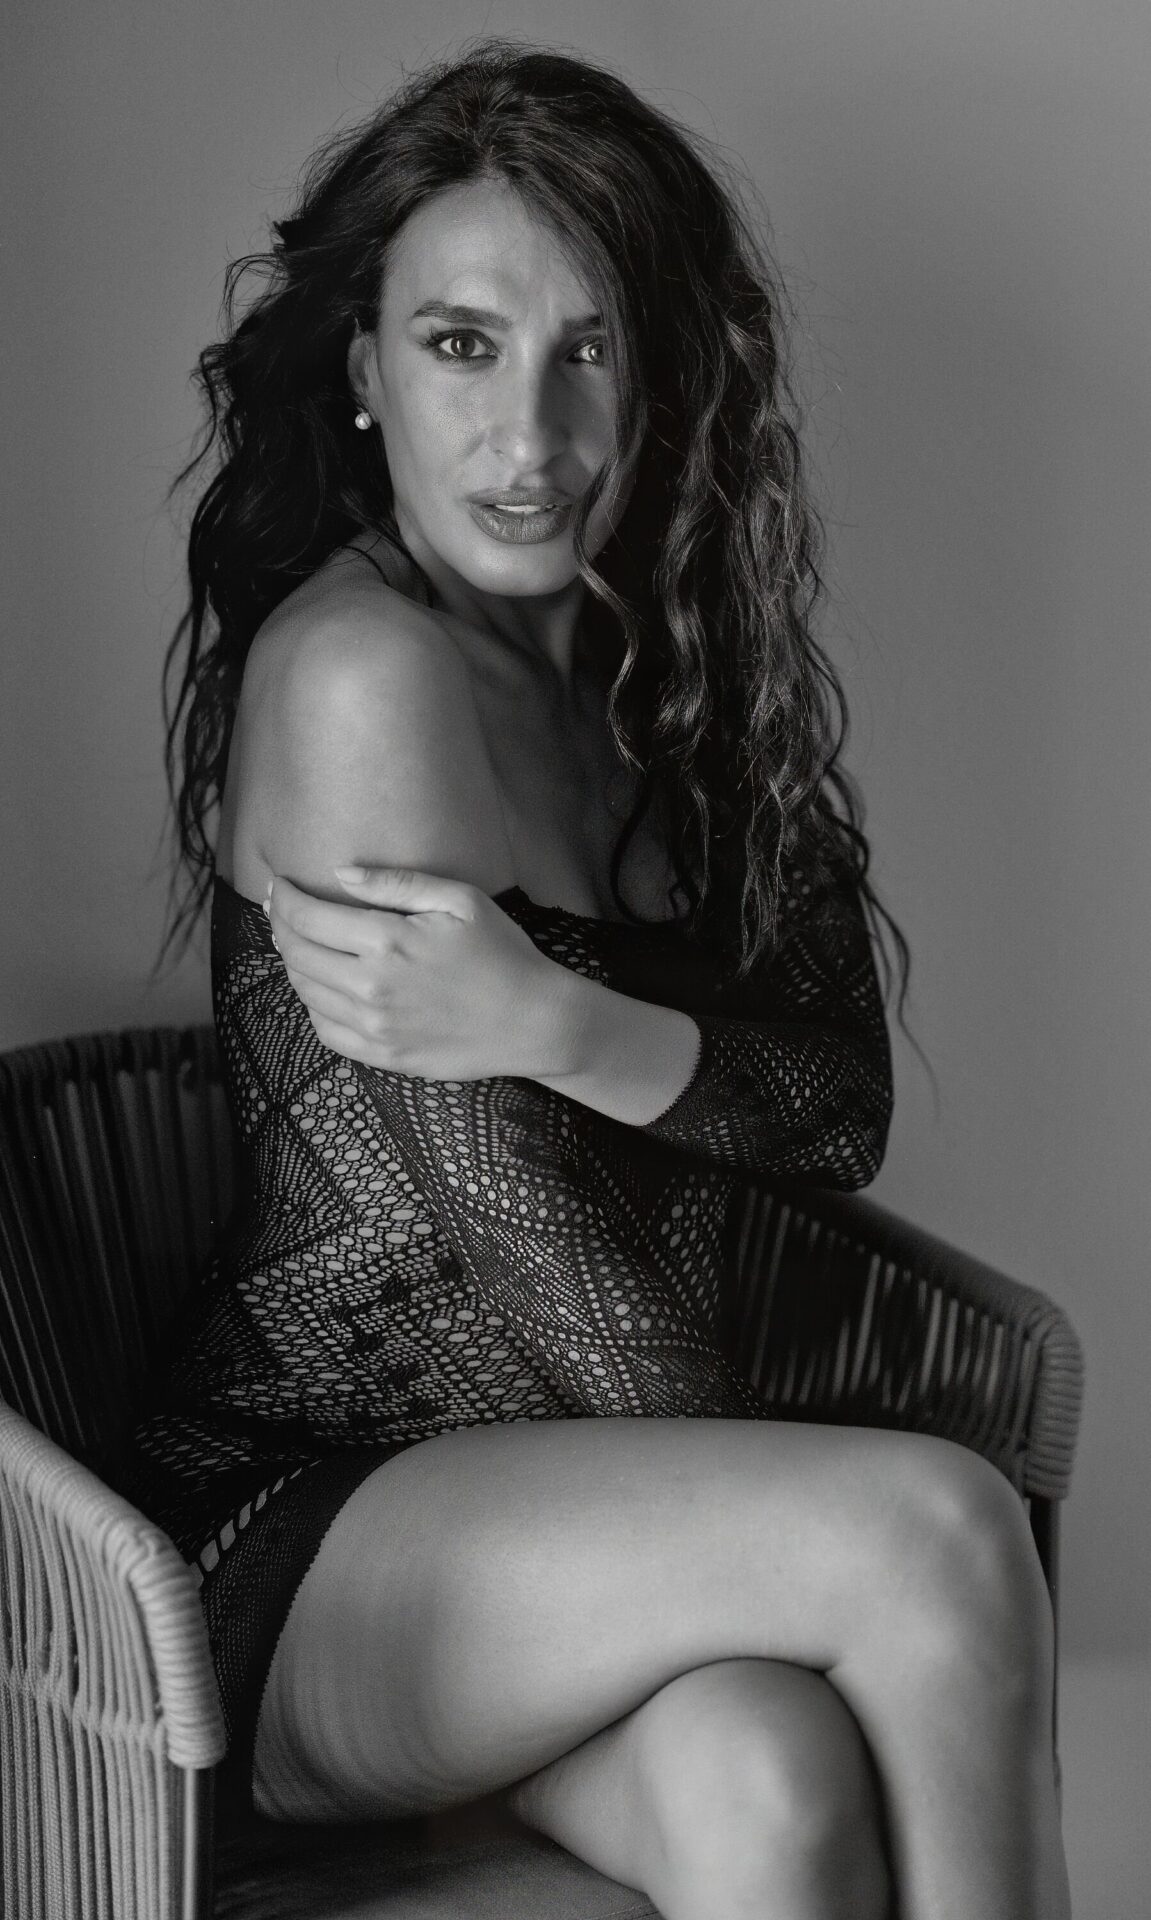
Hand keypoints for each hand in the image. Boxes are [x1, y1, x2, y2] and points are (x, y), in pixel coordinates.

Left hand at [266, 865, 575, 1078]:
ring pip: (305, 992)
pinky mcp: (383, 1055)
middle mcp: (371, 986)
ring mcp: (375, 1026)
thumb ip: (395, 883)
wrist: (534, 1021)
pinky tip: (321, 988)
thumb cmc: (503, 953)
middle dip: (279, 926)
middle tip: (280, 909)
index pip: (307, 917)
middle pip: (296, 953)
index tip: (277, 885)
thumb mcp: (459, 900)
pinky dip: (312, 1006)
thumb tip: (339, 873)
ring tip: (296, 943)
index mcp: (388, 941)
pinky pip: (326, 1031)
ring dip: (292, 963)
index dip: (282, 898)